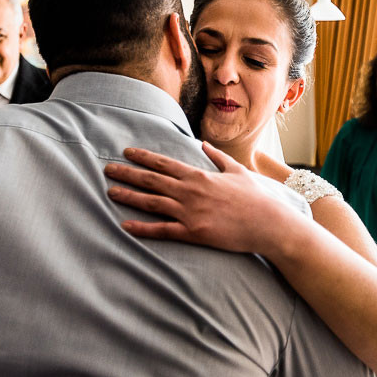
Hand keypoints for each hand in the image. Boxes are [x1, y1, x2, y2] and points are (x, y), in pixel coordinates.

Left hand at [104, 142, 295, 255]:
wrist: (268, 223)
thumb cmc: (256, 197)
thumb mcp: (237, 171)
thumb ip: (217, 158)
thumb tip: (203, 144)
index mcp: (199, 175)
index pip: (164, 163)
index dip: (143, 157)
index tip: (126, 152)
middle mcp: (190, 191)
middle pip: (151, 180)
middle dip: (127, 173)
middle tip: (107, 169)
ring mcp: (190, 212)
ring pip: (152, 203)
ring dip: (129, 197)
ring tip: (110, 192)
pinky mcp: (193, 233)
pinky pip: (162, 230)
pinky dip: (142, 228)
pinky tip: (125, 226)